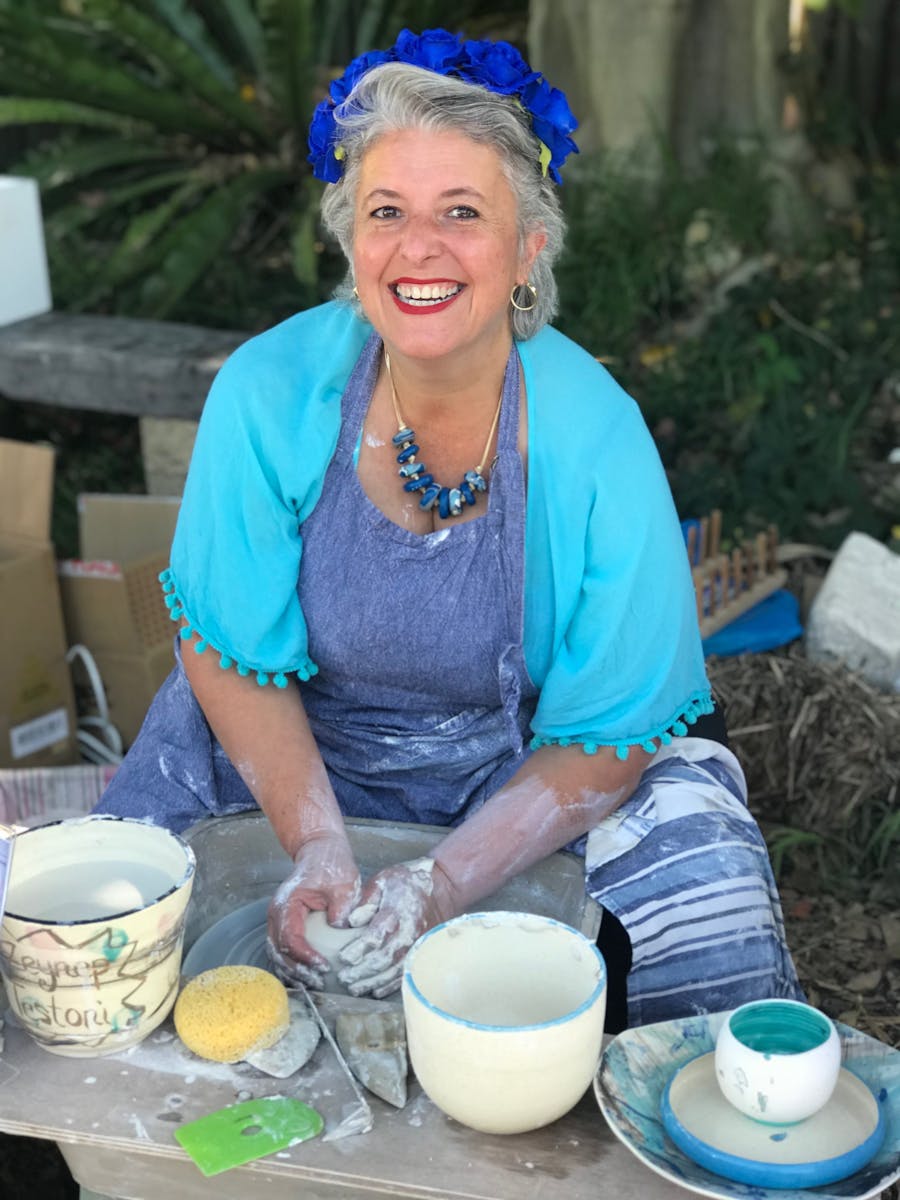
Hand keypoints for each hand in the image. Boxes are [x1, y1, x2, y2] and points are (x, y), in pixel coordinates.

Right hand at [266, 831, 361, 988]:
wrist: (320, 852)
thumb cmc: (331, 866)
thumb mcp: (343, 883)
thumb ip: (341, 906)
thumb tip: (339, 931)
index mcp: (288, 903)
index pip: (291, 938)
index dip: (306, 957)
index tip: (324, 967)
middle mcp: (276, 914)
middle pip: (279, 951)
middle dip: (298, 971)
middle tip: (320, 983)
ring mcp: (277, 920)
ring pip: (276, 954)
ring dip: (293, 972)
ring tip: (315, 984)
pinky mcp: (284, 925)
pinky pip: (282, 951)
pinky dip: (291, 966)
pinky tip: (307, 976)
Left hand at [336, 858, 455, 997]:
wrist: (442, 887)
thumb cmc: (407, 882)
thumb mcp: (383, 880)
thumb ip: (366, 900)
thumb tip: (351, 921)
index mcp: (396, 912)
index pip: (375, 936)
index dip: (357, 950)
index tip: (342, 958)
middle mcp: (408, 932)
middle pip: (383, 959)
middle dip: (361, 971)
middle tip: (343, 978)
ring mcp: (417, 945)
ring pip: (393, 971)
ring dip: (372, 982)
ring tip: (354, 988)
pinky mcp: (421, 952)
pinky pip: (405, 973)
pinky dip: (389, 985)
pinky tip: (375, 990)